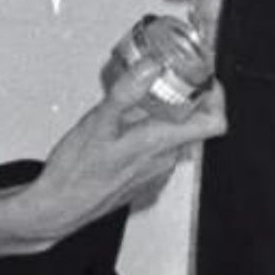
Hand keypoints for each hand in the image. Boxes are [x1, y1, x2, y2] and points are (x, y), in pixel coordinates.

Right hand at [3, 68, 227, 249]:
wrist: (58, 207)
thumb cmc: (76, 173)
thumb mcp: (98, 123)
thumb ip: (126, 92)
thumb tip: (151, 68)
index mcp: (159, 143)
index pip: (214, 122)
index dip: (216, 98)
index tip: (204, 81)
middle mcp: (164, 160)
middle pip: (194, 126)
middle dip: (183, 101)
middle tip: (165, 82)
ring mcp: (155, 173)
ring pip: (173, 138)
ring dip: (163, 119)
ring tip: (138, 104)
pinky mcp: (143, 180)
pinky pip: (157, 152)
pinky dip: (148, 136)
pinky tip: (123, 132)